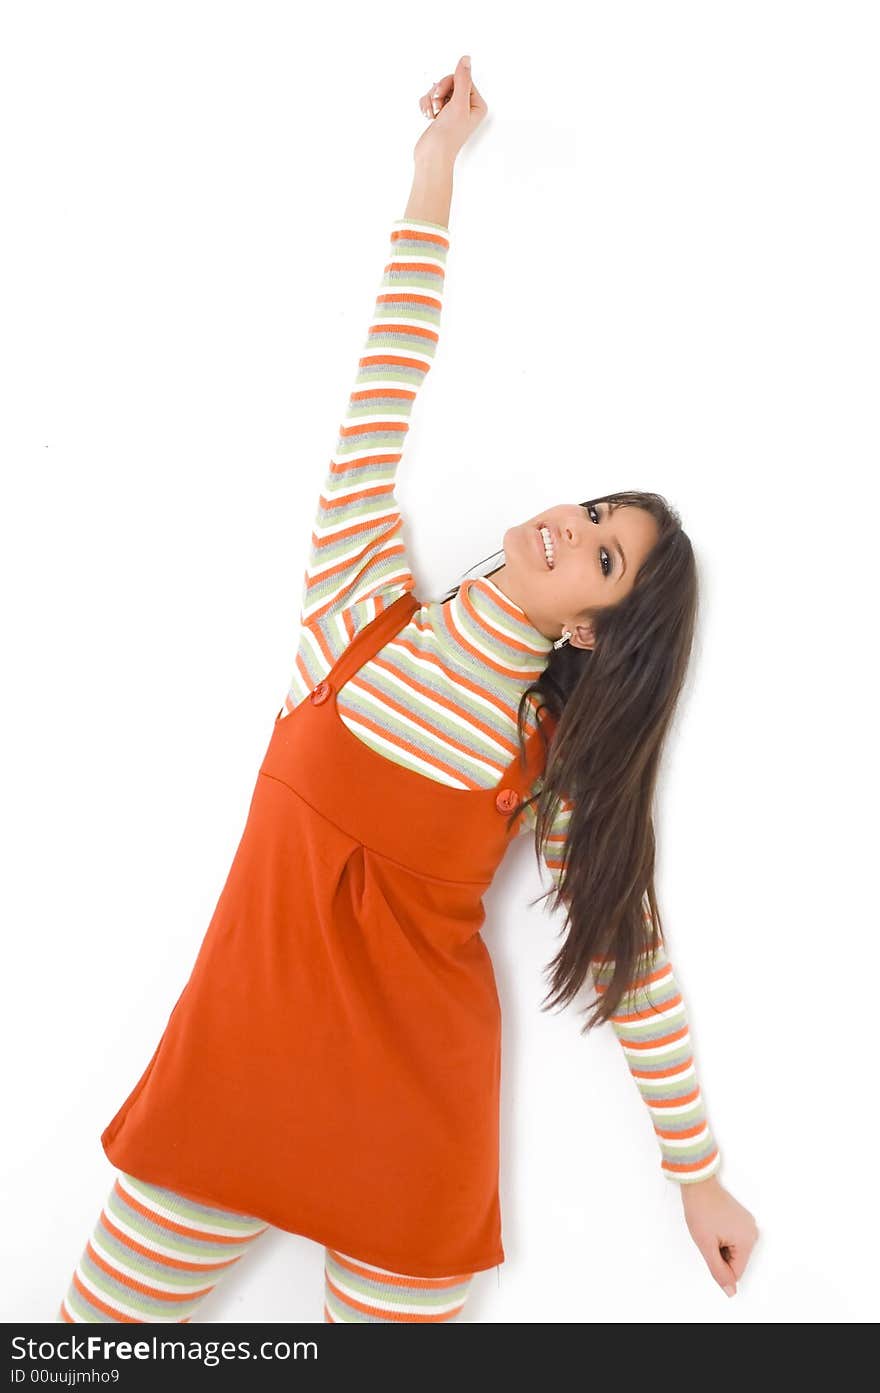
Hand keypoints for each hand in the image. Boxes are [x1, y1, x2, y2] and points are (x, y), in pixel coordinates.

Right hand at [414, 55, 487, 165]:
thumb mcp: (458, 104)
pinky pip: (430, 98)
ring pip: (438, 89)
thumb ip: (462, 79)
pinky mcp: (440, 114)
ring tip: (433, 114)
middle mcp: (466, 106)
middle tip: (438, 108)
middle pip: (449, 82)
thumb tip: (466, 59)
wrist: (432, 156)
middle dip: (438, 92)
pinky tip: (428, 116)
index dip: (449, 84)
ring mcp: (452, 110)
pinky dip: (426, 105)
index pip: (462, 78)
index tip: (444, 98)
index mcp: (477, 104)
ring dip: (431, 99)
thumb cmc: (448, 136)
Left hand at [679, 1175, 759, 1297]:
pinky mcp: (742, 1219)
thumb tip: (730, 1291)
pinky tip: (715, 1225)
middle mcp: (752, 1233)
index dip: (719, 1265)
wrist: (698, 1184)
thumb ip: (718, 1271)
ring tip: (711, 1229)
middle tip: (709, 1237)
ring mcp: (748, 1225)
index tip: (709, 1247)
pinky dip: (723, 1237)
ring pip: (734, 1251)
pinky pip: (734, 1239)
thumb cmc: (701, 1210)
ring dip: (721, 1246)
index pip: (736, 1272)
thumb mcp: (706, 1245)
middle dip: (720, 1255)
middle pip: (736, 1261)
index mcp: (747, 1241)